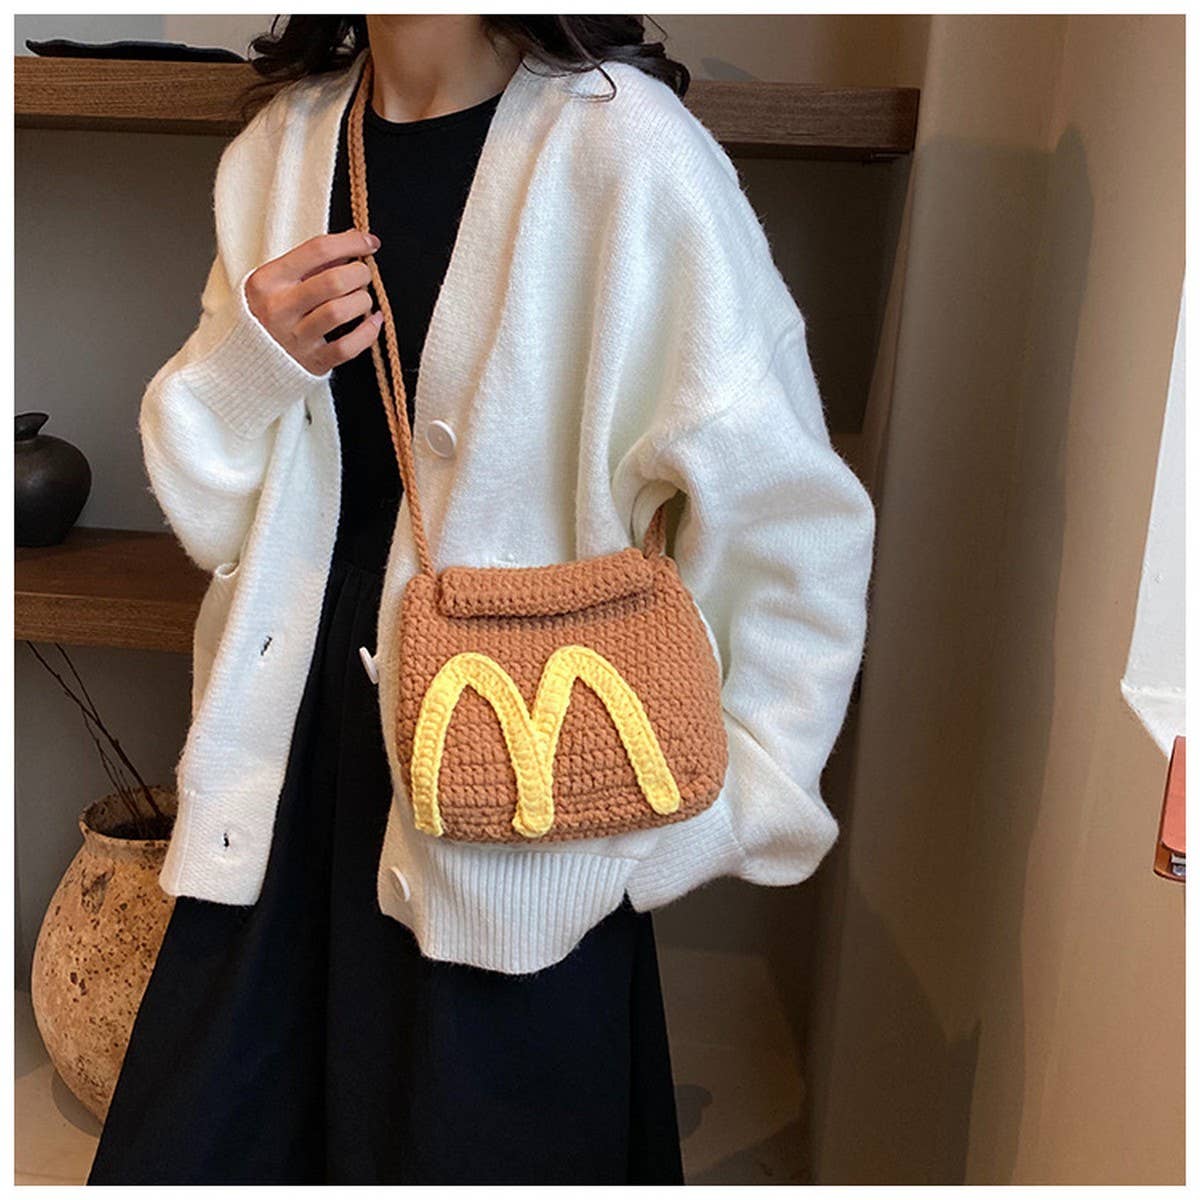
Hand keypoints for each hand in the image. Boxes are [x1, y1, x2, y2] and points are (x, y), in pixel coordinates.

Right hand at [244, 229, 384, 374]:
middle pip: (333, 281)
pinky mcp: (312, 362)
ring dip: (362, 301)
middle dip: (359, 273)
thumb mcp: (280, 280)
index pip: (317, 250)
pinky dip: (368, 332)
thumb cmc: (272, 310)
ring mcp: (294, 338)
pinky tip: (373, 320)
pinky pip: (347, 347)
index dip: (351, 243)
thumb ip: (315, 260)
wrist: (248, 359)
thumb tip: (356, 238)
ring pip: (340, 312)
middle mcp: (278, 309)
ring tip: (363, 299)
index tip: (369, 242)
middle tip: (363, 275)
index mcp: (268, 280)